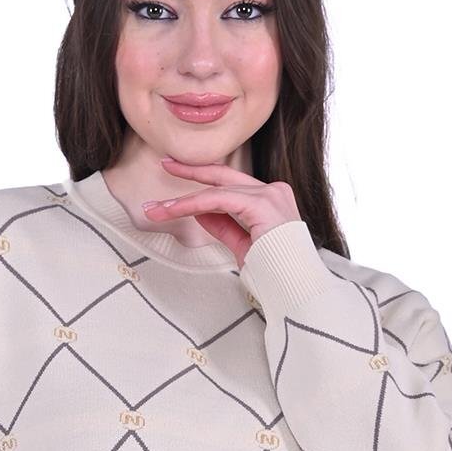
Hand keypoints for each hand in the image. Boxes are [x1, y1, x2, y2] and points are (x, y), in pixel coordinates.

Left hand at [142, 157, 301, 266]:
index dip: (204, 181)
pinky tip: (176, 209)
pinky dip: (193, 204)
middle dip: (192, 171)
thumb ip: (223, 224)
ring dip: (183, 201)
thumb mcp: (242, 243)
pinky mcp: (262, 204)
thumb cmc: (273, 271)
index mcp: (271, 199)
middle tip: (167, 164)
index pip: (231, 185)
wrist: (293, 286)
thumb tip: (200, 210)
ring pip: (217, 191)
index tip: (180, 177)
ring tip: (158, 209)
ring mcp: (269, 195)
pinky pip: (219, 200)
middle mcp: (272, 191)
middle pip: (224, 176)